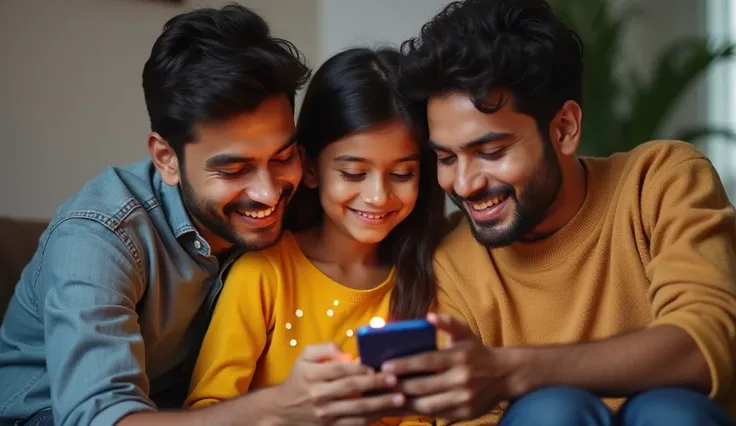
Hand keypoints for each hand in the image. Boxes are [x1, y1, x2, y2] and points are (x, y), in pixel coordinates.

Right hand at [275, 343, 405, 424]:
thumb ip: (324, 349)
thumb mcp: (304, 357)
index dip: (359, 367)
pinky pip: (354, 423)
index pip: (339, 369)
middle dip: (375, 383)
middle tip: (395, 380)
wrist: (282, 410)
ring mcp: (324, 413)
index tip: (377, 366)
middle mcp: (318, 394)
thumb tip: (346, 354)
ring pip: (356, 408)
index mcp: (311, 374)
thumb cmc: (299, 378)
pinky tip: (385, 412)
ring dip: (380, 403)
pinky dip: (371, 418)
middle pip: (351, 388)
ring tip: (399, 398)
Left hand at [381, 314, 523, 421]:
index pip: (426, 361)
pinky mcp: (465, 413)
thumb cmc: (478, 352)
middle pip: (423, 385)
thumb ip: (448, 322)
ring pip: (428, 405)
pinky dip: (419, 411)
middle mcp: (462, 379)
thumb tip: (429, 316)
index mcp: (459, 357)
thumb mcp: (466, 333)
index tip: (385, 366)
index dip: (404, 364)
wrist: (506, 375)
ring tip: (387, 397)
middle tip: (380, 383)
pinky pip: (437, 414)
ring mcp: (464, 399)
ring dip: (406, 402)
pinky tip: (405, 407)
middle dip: (399, 385)